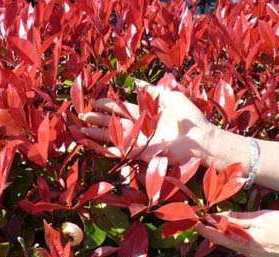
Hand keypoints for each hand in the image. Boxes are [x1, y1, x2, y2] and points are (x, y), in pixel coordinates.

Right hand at [79, 80, 213, 163]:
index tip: (93, 100)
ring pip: (112, 136)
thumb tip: (135, 80)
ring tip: (81, 131)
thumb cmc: (187, 117)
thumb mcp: (169, 96)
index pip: (119, 107)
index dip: (106, 104)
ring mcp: (137, 140)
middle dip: (96, 119)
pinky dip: (106, 150)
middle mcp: (137, 126)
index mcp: (143, 112)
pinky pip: (120, 151)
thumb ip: (151, 90)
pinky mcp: (140, 153)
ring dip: (96, 135)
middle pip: (111, 122)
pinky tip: (93, 147)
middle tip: (80, 115)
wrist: (198, 138)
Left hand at [195, 210, 278, 256]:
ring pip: (226, 240)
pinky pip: (235, 241)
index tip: (191, 219)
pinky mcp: (255, 250)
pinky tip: (224, 226)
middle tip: (195, 218)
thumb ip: (239, 219)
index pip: (215, 235)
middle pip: (219, 239)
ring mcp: (249, 252)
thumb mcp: (261, 219)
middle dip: (206, 229)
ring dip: (215, 231)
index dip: (202, 228)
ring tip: (206, 220)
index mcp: (242, 243)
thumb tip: (220, 216)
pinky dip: (226, 233)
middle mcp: (243, 250)